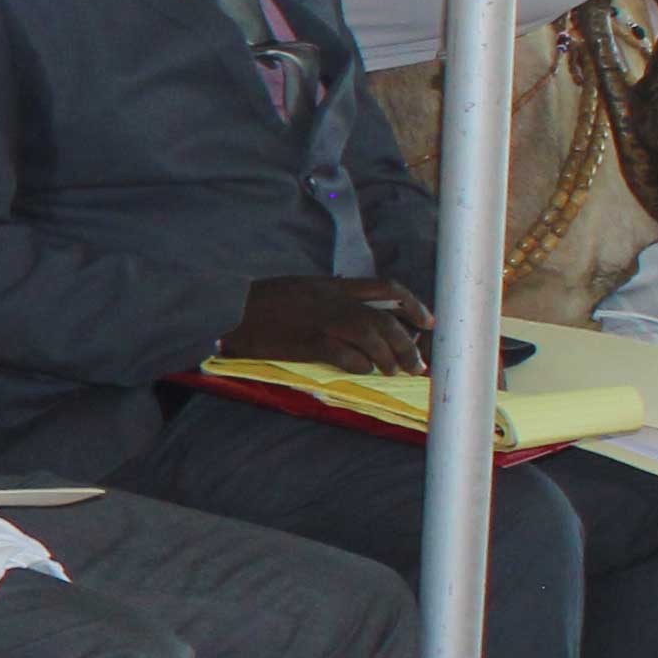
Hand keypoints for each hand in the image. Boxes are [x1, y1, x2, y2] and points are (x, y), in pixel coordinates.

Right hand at [223, 275, 435, 373]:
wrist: (228, 305)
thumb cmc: (261, 302)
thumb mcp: (302, 289)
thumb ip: (330, 298)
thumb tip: (355, 315)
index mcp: (334, 285)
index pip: (386, 288)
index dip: (413, 304)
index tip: (428, 322)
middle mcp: (333, 300)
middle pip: (384, 317)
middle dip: (407, 342)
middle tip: (418, 363)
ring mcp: (320, 320)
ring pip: (370, 334)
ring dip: (389, 356)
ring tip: (395, 372)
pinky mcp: (305, 341)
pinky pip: (343, 353)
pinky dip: (360, 364)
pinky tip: (364, 372)